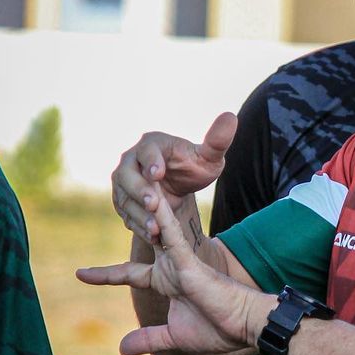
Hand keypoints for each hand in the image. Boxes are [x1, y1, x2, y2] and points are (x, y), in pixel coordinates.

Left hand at [77, 185, 270, 354]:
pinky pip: (172, 234)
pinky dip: (163, 217)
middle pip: (140, 238)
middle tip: (112, 194)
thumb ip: (148, 339)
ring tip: (133, 177)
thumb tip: (121, 349)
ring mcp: (179, 260)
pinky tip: (153, 198)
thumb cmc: (215, 330)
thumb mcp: (172, 338)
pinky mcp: (189, 261)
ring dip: (146, 203)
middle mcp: (170, 265)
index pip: (128, 274)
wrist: (242, 326)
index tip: (80, 273)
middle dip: (126, 218)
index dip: (105, 274)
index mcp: (166, 282)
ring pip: (157, 227)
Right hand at [111, 112, 236, 241]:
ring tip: (155, 229)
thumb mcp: (209, 157)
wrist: (178, 187)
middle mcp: (131, 161)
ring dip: (138, 214)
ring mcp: (123, 183)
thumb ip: (217, 141)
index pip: (147, 150)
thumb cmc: (193, 167)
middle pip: (127, 174)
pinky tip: (153, 237)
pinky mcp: (123, 201)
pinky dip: (138, 227)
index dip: (151, 162)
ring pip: (125, 198)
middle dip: (139, 190)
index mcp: (152, 144)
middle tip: (153, 204)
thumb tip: (231, 117)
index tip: (157, 174)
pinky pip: (126, 215)